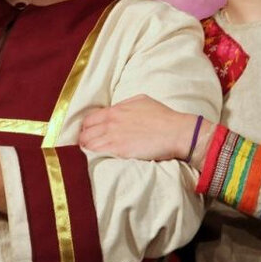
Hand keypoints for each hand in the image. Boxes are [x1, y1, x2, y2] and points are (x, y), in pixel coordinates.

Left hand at [79, 95, 201, 161]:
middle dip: (84, 140)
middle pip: (85, 133)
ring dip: (87, 150)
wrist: (176, 132)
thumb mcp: (141, 101)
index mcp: (115, 110)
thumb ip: (124, 105)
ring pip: (88, 145)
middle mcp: (110, 122)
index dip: (86, 128)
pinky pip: (97, 154)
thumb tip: (115, 109)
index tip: (89, 134)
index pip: (88, 120)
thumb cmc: (162, 116)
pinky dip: (93, 157)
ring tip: (91, 155)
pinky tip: (96, 160)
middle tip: (88, 147)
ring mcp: (113, 137)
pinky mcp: (119, 151)